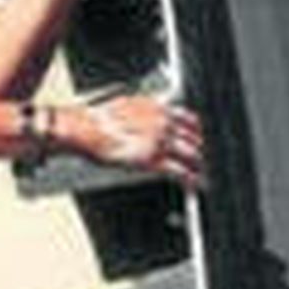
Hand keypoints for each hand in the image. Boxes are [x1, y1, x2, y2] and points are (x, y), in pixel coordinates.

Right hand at [76, 92, 204, 188]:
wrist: (89, 130)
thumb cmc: (100, 120)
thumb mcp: (127, 105)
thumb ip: (143, 110)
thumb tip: (146, 112)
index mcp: (158, 109)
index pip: (188, 119)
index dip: (195, 131)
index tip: (197, 137)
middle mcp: (164, 123)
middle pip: (193, 138)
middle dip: (197, 149)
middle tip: (198, 159)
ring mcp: (161, 142)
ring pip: (190, 154)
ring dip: (197, 165)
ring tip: (199, 173)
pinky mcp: (154, 160)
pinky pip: (179, 171)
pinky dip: (189, 179)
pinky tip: (192, 184)